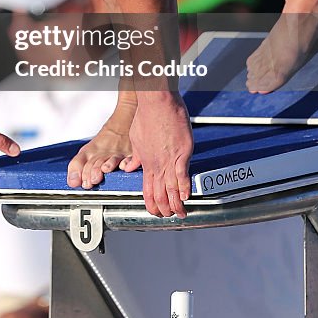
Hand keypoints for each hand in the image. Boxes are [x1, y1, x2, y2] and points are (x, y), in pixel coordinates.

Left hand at [67, 96, 135, 188]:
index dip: (80, 173)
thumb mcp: (87, 151)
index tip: (81, 183)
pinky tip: (124, 166)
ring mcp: (117, 153)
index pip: (80, 162)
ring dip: (107, 165)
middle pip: (95, 162)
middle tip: (91, 182)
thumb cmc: (104, 142)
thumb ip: (77, 166)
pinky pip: (131, 158)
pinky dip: (127, 162)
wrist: (122, 123)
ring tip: (105, 170)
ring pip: (111, 159)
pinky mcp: (131, 154)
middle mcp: (103, 153)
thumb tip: (72, 182)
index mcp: (90, 152)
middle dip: (92, 172)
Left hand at [126, 92, 192, 217]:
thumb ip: (136, 156)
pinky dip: (184, 187)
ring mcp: (169, 159)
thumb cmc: (147, 114)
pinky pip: (182, 175)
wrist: (155, 100)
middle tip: (170, 217)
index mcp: (146, 162)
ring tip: (181, 213)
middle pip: (159, 193)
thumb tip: (131, 166)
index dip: (152, 204)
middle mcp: (156, 164)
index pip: (147, 190)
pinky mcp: (181, 152)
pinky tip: (187, 197)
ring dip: (176, 204)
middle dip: (165, 209)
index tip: (156, 212)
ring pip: (171, 188)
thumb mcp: (136, 137)